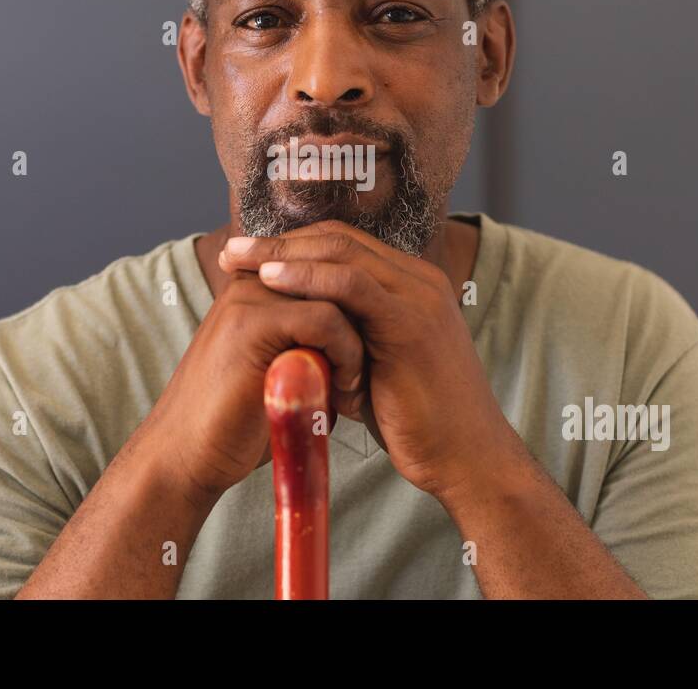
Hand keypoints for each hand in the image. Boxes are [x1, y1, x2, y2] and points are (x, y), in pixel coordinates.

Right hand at [143, 269, 365, 503]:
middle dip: (362, 322)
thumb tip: (368, 337)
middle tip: (363, 376)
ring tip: (351, 388)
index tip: (364, 360)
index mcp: (258, 285)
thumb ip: (315, 345)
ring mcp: (250, 297)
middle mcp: (253, 280)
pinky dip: (347, 355)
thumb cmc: (239, 422)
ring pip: (337, 294)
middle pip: (335, 274)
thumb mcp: (285, 371)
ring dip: (357, 343)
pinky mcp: (254, 322)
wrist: (186, 455)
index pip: (328, 269)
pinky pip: (326, 320)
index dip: (358, 311)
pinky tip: (342, 392)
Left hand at [219, 220, 519, 499]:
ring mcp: (418, 296)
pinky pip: (352, 285)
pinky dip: (308, 277)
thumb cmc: (415, 422)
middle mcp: (418, 281)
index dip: (291, 245)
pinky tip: (271, 279)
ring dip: (283, 252)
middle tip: (233, 248)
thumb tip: (296, 337)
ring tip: (239, 258)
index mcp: (410, 285)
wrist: (465, 458)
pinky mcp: (411, 322)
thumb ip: (343, 341)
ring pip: (342, 252)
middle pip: (339, 238)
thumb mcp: (371, 367)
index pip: (344, 244)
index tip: (246, 256)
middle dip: (279, 241)